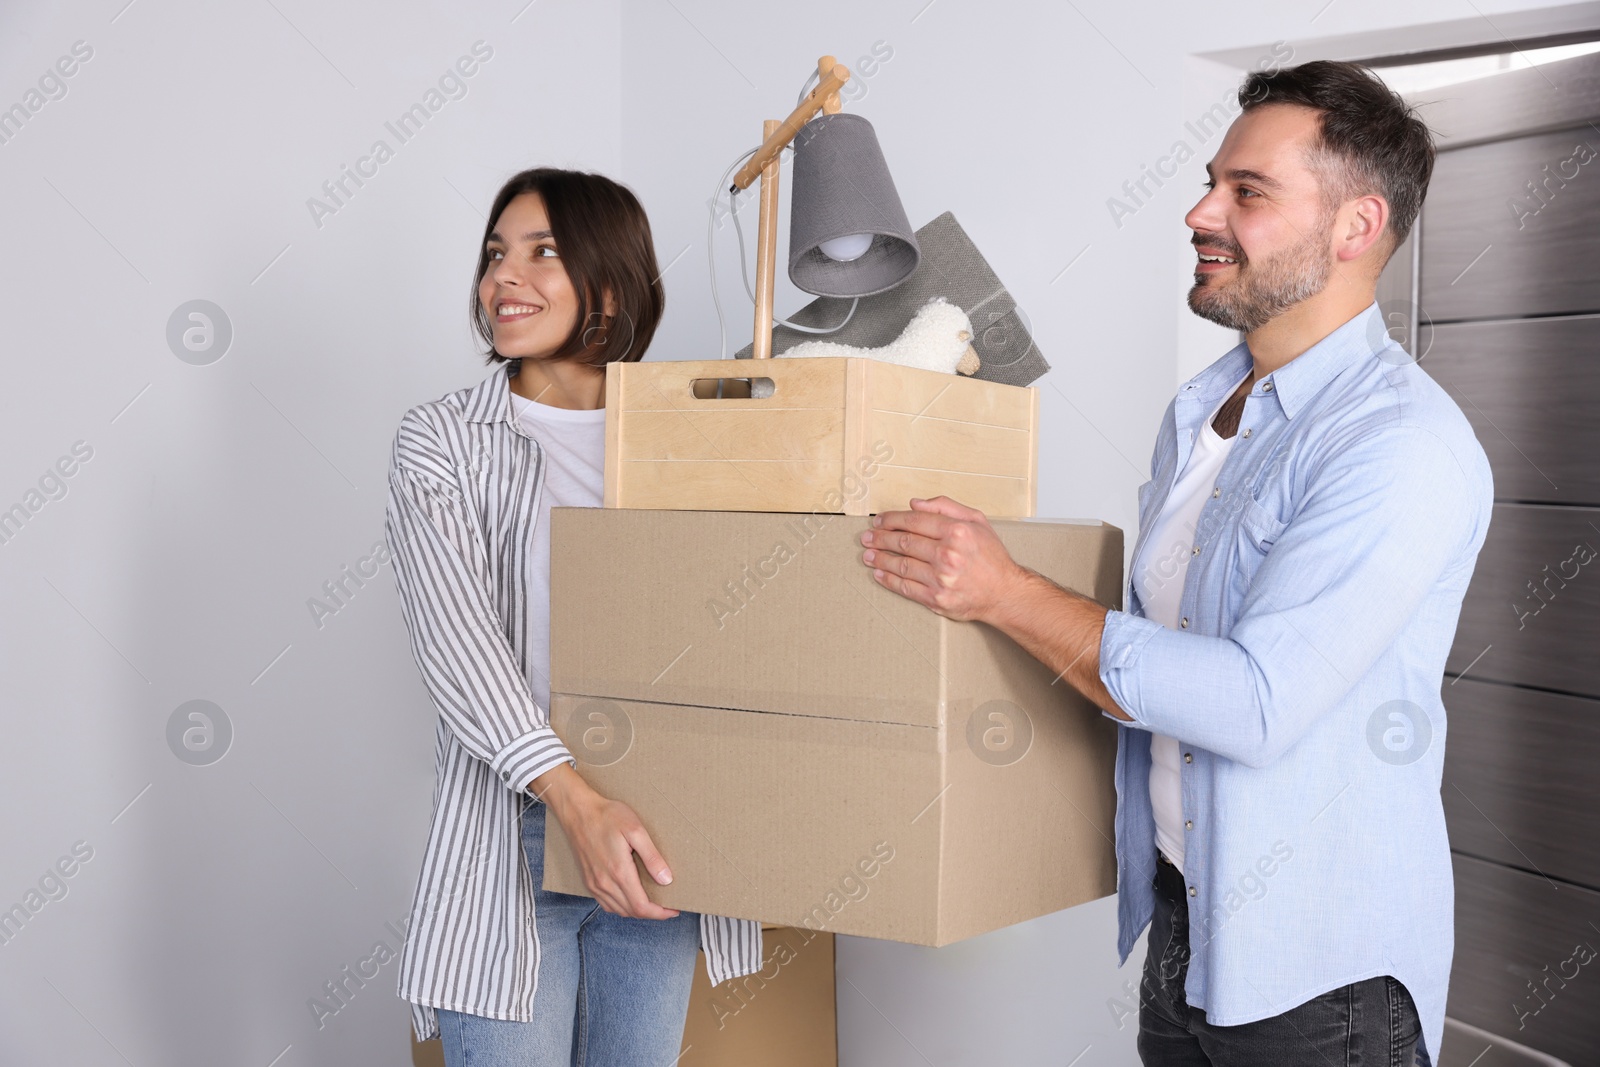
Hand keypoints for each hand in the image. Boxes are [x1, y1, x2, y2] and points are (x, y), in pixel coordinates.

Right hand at [531, 765, 679, 919]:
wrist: (578, 812)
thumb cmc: (608, 816)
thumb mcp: (636, 830)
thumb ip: (652, 857)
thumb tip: (666, 879)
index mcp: (619, 872)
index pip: (641, 907)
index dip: (660, 913)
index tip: (673, 910)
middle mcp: (604, 883)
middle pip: (631, 912)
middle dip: (652, 913)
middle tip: (667, 906)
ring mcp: (594, 884)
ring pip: (619, 911)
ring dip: (637, 911)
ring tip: (652, 903)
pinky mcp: (588, 882)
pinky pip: (606, 905)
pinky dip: (621, 907)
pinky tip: (630, 899)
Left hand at [859, 496, 1026, 622]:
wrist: (1005, 592)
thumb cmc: (991, 557)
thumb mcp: (976, 521)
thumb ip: (946, 507)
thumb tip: (915, 504)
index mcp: (957, 531)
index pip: (914, 520)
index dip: (892, 519)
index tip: (880, 521)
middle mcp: (948, 554)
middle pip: (904, 542)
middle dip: (880, 538)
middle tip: (867, 537)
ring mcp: (941, 579)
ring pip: (901, 565)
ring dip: (880, 559)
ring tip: (868, 554)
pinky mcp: (936, 599)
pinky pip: (905, 588)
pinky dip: (888, 580)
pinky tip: (879, 573)